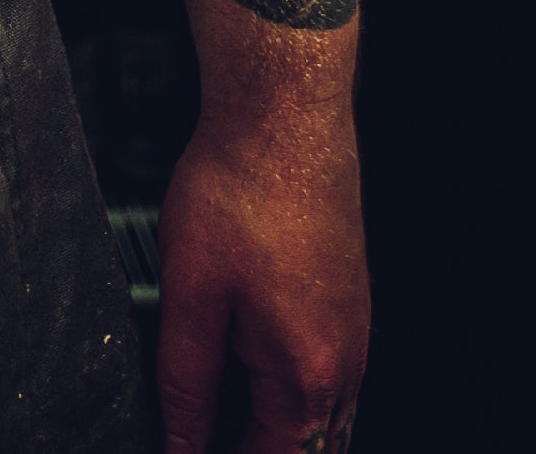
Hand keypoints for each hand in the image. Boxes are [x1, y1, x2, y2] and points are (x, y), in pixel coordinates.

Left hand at [156, 106, 367, 451]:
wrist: (283, 115)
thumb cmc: (237, 191)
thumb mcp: (190, 296)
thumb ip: (186, 384)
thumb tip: (180, 444)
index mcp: (308, 376)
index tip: (182, 449)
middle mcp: (345, 364)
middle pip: (305, 447)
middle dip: (253, 446)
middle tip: (196, 431)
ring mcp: (354, 331)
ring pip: (321, 414)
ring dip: (274, 423)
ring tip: (216, 408)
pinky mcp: (348, 299)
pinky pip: (328, 372)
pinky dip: (289, 386)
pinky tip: (248, 359)